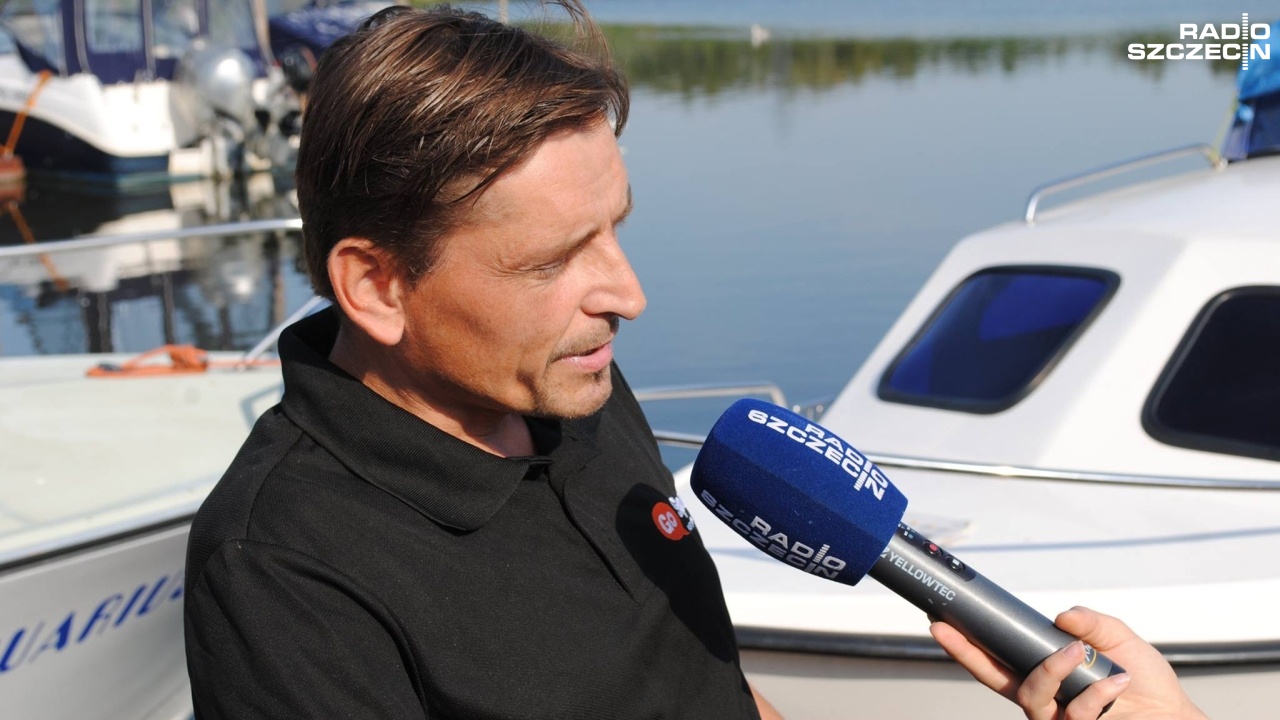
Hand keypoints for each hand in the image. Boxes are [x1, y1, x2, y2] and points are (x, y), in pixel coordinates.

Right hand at [930, 606, 1207, 719]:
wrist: (1175, 719)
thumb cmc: (1147, 686)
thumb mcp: (1120, 642)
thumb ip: (1092, 625)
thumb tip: (1061, 617)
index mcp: (1045, 675)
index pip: (998, 659)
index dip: (969, 643)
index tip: (944, 620)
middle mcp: (1043, 700)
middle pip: (991, 678)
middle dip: (966, 653)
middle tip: (947, 630)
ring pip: (1030, 695)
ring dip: (1051, 670)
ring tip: (1078, 654)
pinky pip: (1074, 712)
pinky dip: (1096, 691)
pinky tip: (1116, 681)